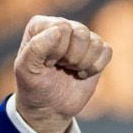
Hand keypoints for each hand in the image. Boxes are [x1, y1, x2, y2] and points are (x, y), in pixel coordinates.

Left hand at [11, 15, 112, 132]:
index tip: (46, 63)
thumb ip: (36, 47)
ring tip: (69, 70)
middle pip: (81, 32)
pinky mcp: (96, 51)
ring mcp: (80, 38)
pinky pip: (106, 51)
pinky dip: (95, 67)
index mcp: (41, 25)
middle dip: (71, 57)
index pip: (61, 27)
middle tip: (60, 67)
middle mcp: (62, 26)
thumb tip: (59, 29)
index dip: (56, 50)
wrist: (48, 107)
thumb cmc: (33, 86)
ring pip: (95, 42)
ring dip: (82, 63)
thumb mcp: (25, 69)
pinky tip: (81, 73)